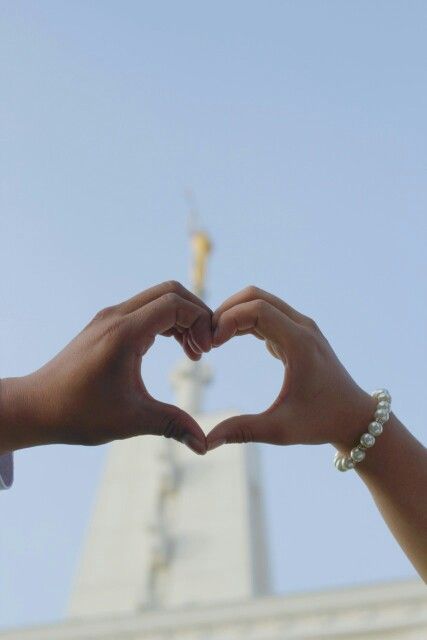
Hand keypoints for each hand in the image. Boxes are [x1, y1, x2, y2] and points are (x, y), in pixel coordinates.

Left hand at [1, 282, 211, 454]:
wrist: (37, 406)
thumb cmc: (79, 413)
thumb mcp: (131, 420)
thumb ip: (173, 425)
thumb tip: (204, 445)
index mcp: (124, 333)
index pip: (174, 303)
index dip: (200, 321)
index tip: (208, 350)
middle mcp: (116, 316)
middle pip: (170, 292)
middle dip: (195, 315)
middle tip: (204, 348)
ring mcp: (109, 317)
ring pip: (157, 298)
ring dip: (181, 318)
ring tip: (193, 352)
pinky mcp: (106, 324)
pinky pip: (144, 310)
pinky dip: (165, 322)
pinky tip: (173, 348)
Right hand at [207, 286, 375, 450]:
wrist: (355, 418)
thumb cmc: (321, 423)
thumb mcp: (280, 430)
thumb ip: (241, 431)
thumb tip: (204, 442)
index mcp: (299, 343)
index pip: (257, 309)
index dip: (227, 321)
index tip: (211, 346)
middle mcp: (302, 327)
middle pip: (255, 296)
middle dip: (225, 311)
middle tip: (206, 338)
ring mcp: (302, 327)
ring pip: (260, 301)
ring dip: (233, 314)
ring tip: (213, 340)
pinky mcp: (298, 333)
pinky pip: (266, 314)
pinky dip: (244, 321)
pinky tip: (228, 341)